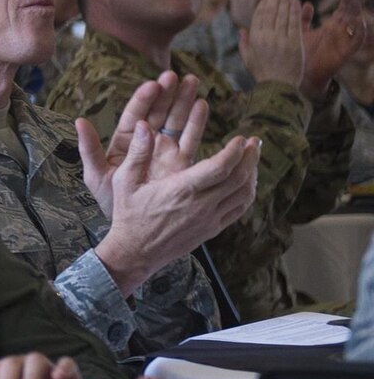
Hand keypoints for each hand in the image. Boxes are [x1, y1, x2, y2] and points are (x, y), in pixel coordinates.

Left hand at [78, 72, 198, 215]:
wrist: (133, 227)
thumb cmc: (109, 200)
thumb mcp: (96, 175)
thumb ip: (89, 149)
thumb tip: (78, 120)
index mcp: (125, 142)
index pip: (135, 115)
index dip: (144, 99)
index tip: (153, 85)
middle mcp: (147, 142)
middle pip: (158, 112)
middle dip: (167, 93)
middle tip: (176, 75)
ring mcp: (165, 150)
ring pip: (176, 120)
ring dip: (184, 101)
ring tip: (193, 81)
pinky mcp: (181, 163)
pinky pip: (190, 139)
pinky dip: (196, 122)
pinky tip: (202, 105)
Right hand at [84, 120, 260, 295]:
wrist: (135, 252)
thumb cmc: (128, 215)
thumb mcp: (124, 181)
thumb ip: (137, 153)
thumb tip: (143, 126)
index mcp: (181, 190)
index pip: (220, 168)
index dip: (235, 152)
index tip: (240, 139)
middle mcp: (201, 205)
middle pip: (238, 179)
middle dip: (250, 158)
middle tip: (254, 142)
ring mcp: (209, 219)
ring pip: (243, 194)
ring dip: (252, 174)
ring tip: (253, 158)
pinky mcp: (212, 229)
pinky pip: (238, 210)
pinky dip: (247, 194)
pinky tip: (247, 183)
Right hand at [239, 0, 307, 88]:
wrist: (278, 87)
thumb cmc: (262, 73)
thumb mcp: (248, 58)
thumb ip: (244, 43)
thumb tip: (241, 30)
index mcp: (254, 38)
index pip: (259, 14)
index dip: (264, 1)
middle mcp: (266, 36)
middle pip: (271, 11)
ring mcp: (280, 39)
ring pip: (283, 14)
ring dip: (285, 0)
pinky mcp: (294, 43)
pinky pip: (294, 23)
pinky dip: (294, 11)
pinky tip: (295, 2)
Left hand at [301, 0, 365, 94]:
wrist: (301, 76)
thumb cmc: (301, 54)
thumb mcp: (301, 33)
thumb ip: (303, 19)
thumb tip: (303, 3)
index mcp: (329, 29)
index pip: (340, 13)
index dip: (345, 3)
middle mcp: (338, 35)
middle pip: (350, 18)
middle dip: (353, 6)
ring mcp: (342, 44)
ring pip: (354, 28)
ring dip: (357, 16)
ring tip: (358, 5)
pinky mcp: (345, 53)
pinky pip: (356, 42)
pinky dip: (360, 33)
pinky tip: (359, 23)